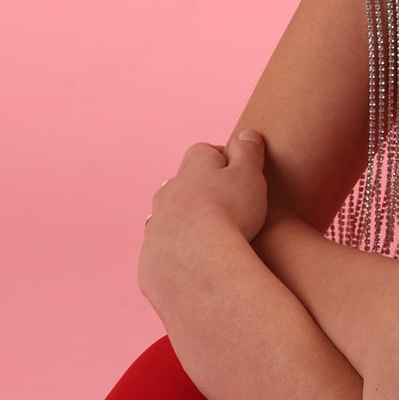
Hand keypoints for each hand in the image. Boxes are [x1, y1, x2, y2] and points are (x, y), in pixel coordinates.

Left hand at [138, 131, 269, 303]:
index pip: (204, 152)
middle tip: (226, 208)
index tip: (238, 173)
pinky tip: (196, 265)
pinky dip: (178, 255)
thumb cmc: (229, 212)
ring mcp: (156, 226)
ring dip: (186, 224)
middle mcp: (168, 193)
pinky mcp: (149, 260)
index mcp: (192, 168)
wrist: (198, 264)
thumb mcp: (249, 174)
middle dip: (201, 193)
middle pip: (183, 185)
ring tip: (210, 239)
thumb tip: (246, 134)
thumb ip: (248, 152)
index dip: (222, 161)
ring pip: (169, 218)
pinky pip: (163, 252)